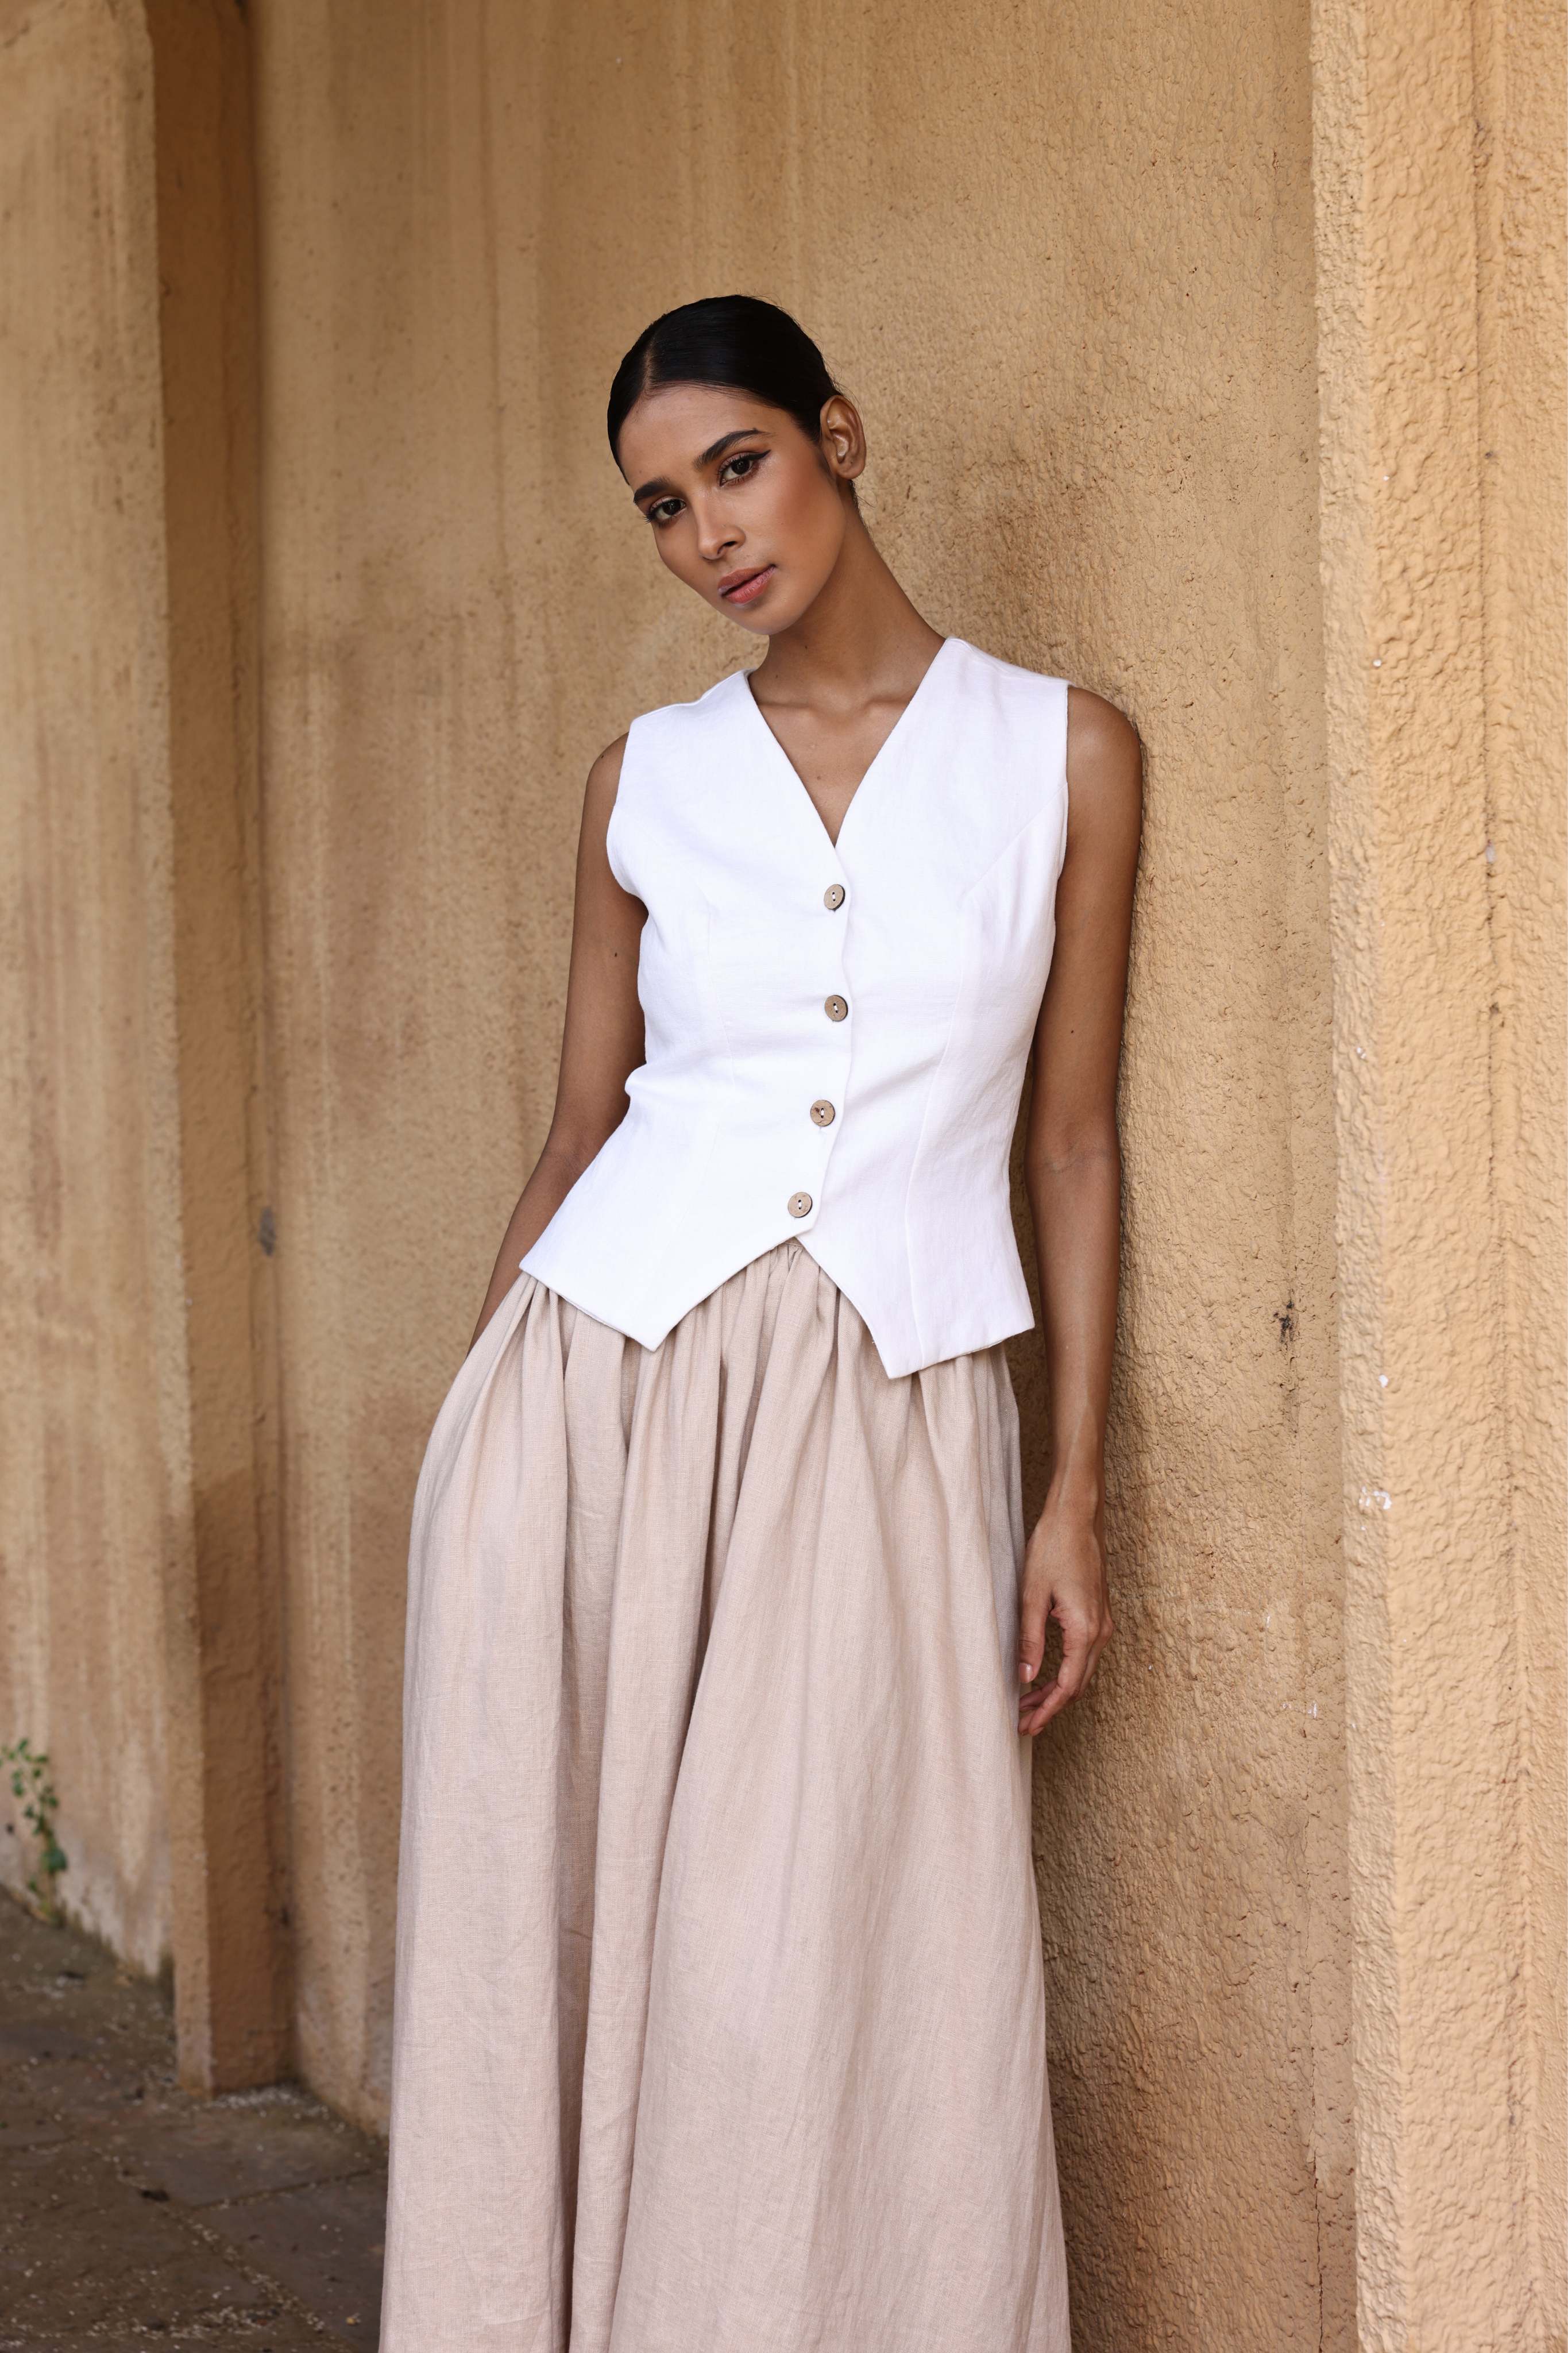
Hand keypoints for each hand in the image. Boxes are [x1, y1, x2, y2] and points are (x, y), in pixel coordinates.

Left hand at [1016, 1489, 1112, 1734]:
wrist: (1076, 1517)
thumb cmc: (1053, 1549)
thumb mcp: (1032, 1595)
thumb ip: (1030, 1640)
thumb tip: (1026, 1678)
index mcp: (1084, 1631)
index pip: (1067, 1687)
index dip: (1047, 1711)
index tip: (1027, 1728)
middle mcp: (1100, 1632)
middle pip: (1078, 1684)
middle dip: (1050, 1707)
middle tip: (1022, 1722)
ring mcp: (1103, 1623)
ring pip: (1082, 1671)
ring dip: (1057, 1690)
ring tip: (1028, 1702)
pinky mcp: (1098, 1614)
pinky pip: (1085, 1655)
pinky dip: (1066, 1671)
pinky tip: (1045, 1674)